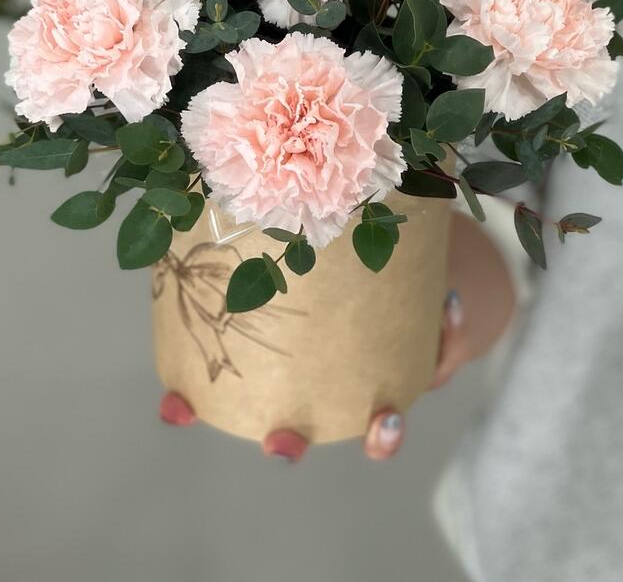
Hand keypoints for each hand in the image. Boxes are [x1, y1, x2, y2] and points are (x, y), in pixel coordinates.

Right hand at [159, 212, 514, 461]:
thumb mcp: (298, 218)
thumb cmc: (338, 229)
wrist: (414, 248)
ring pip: (379, 424)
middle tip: (278, 443)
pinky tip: (446, 305)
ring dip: (380, 432)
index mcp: (285, 347)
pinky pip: (441, 353)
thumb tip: (207, 178)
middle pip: (302, 427)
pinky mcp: (432, 356)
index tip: (176, 409)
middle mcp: (330, 375)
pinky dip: (446, 333)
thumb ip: (256, 202)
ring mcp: (380, 374)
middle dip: (288, 440)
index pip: (227, 385)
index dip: (193, 404)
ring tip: (384, 423)